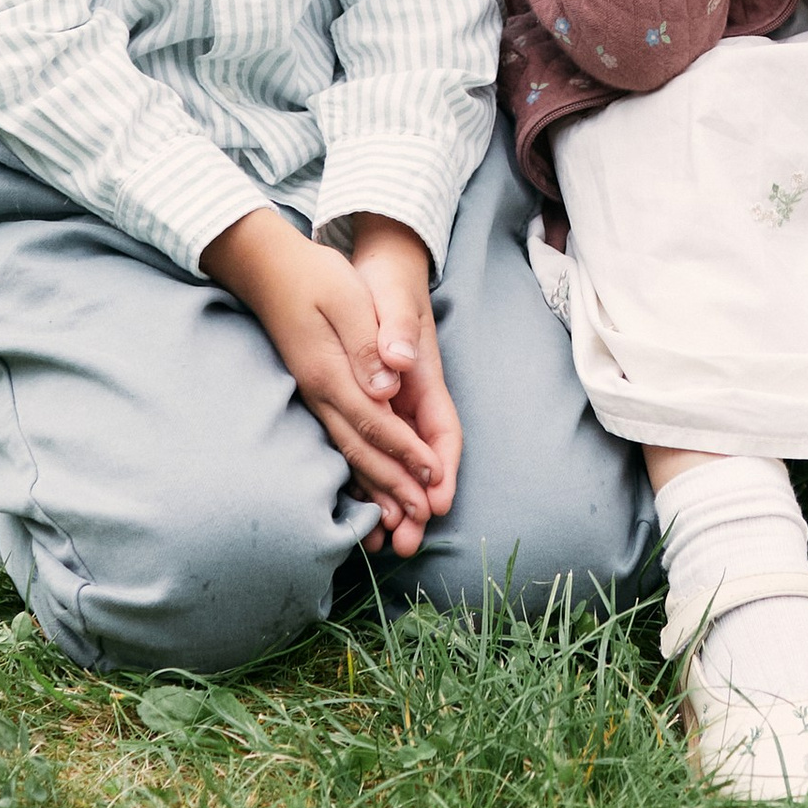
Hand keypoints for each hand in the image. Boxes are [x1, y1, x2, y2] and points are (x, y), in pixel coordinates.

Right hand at [203, 208, 457, 552]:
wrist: (264, 266)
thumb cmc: (311, 275)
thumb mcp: (345, 297)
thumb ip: (367, 343)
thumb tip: (389, 386)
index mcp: (331, 373)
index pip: (376, 422)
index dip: (407, 452)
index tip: (433, 477)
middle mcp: (320, 392)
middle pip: (360, 449)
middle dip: (392, 486)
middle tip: (418, 521)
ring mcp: (314, 394)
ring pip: (347, 451)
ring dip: (374, 486)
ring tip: (395, 520)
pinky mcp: (314, 389)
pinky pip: (338, 439)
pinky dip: (356, 467)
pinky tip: (365, 486)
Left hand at [348, 211, 461, 543]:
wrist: (381, 264)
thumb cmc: (387, 281)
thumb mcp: (391, 298)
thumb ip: (394, 330)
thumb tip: (394, 361)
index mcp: (423, 377)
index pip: (442, 432)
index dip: (440, 469)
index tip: (436, 503)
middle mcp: (414, 397)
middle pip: (424, 459)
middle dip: (419, 503)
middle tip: (407, 544)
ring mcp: (397, 403)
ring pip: (401, 461)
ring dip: (397, 501)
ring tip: (387, 543)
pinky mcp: (376, 403)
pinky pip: (378, 449)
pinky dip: (374, 480)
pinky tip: (364, 509)